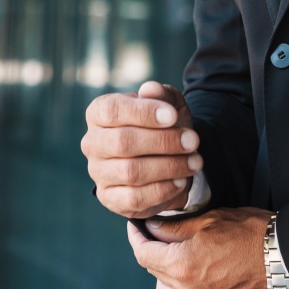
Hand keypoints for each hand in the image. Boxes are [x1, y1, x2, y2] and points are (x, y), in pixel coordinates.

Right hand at [82, 81, 202, 217]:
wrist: (168, 155)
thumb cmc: (164, 123)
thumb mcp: (168, 103)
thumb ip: (161, 94)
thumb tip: (150, 89)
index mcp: (99, 112)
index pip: (113, 110)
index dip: (144, 113)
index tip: (173, 116)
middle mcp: (93, 142)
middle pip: (123, 142)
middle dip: (164, 141)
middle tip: (193, 140)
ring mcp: (98, 172)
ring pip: (131, 172)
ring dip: (169, 166)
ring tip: (195, 161)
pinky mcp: (109, 198)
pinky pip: (135, 198)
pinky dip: (163, 190)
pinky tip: (181, 180)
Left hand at [127, 207, 271, 288]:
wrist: (280, 257)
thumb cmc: (250, 234)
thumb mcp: (210, 220)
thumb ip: (176, 227)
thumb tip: (154, 227)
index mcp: (183, 265)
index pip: (144, 254)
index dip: (136, 237)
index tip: (136, 226)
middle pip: (152, 271)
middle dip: (151, 250)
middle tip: (156, 232)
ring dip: (162, 272)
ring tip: (174, 253)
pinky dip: (178, 287)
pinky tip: (187, 270)